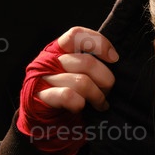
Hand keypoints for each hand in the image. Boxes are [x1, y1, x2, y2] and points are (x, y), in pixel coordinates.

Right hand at [15, 26, 118, 154]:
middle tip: (108, 91)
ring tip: (100, 104)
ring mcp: (44, 78)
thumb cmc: (67, 93)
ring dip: (97, 96)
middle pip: (87, 62)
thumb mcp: (76, 72)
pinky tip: (81, 108)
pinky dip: (80, 103)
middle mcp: (50, 60)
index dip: (99, 43)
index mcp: (58, 49)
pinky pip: (68, 96)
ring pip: (81, 82)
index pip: (77, 35)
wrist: (42, 120)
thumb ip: (88, 62)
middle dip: (105, 80)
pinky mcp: (40, 97)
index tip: (114, 58)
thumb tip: (114, 57)